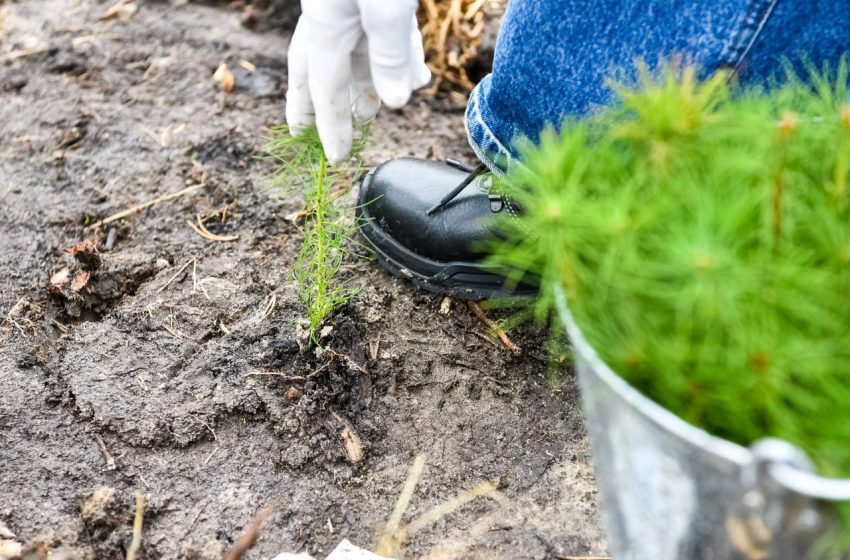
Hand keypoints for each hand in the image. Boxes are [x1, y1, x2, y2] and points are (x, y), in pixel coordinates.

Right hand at [286, 0, 430, 163]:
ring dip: (376, 80)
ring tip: (388, 102)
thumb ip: (389, 53)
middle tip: (329, 137)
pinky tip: (416, 70)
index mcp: (325, 24)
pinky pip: (380, 31)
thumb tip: (395, 102)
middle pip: (324, 73)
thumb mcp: (387, 7)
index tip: (337, 158)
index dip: (330, 127)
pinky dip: (398, 53)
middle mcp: (330, 16)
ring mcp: (350, 4)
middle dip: (325, 108)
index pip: (325, 89)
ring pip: (359, 52)